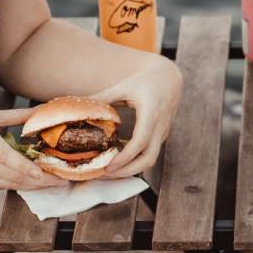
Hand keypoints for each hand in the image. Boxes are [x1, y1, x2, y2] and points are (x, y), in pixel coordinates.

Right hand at [0, 108, 66, 190]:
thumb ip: (17, 116)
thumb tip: (41, 110)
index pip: (9, 160)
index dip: (27, 168)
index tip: (45, 173)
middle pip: (15, 177)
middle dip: (40, 182)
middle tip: (62, 181)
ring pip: (12, 185)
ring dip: (34, 186)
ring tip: (54, 183)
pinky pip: (4, 187)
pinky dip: (21, 186)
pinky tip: (35, 183)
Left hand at [94, 56, 183, 178]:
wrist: (170, 78)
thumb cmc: (147, 80)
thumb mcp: (124, 86)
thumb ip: (104, 96)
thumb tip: (82, 103)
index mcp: (151, 113)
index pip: (140, 142)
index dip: (124, 157)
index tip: (107, 165)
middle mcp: (160, 126)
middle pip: (149, 159)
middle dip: (128, 171)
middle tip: (105, 174)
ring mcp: (163, 132)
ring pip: (151, 159)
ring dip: (131, 169)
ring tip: (110, 171)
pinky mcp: (162, 135)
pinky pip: (150, 153)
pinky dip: (136, 160)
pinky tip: (119, 159)